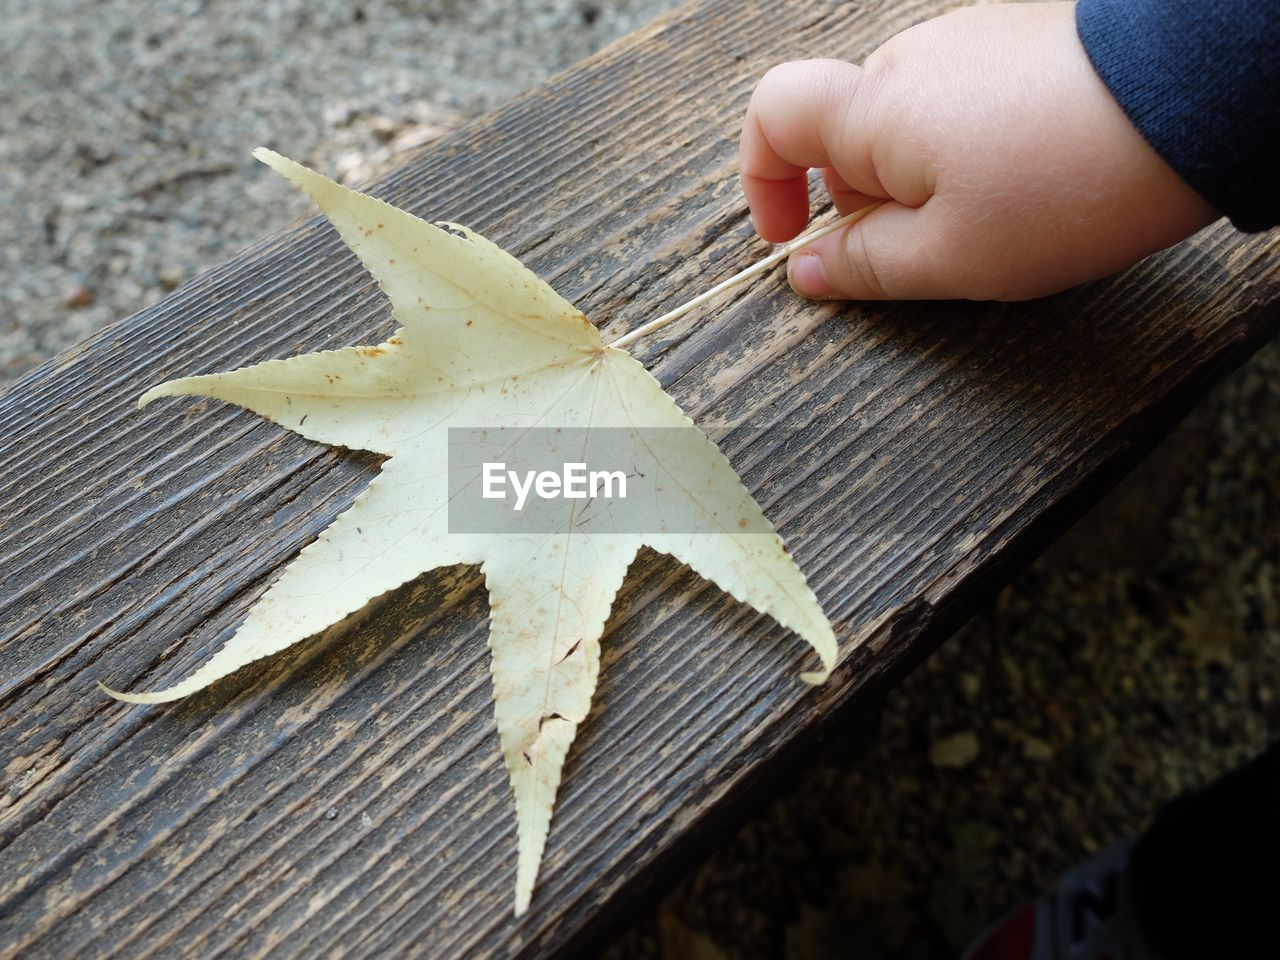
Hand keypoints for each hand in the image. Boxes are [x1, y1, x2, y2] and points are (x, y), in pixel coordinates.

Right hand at [739, 1, 1217, 300]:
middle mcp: (911, 61)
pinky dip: (971, 151)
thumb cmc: (1068, 185)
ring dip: (924, 182)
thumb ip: (866, 268)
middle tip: (928, 253)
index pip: (771, 118)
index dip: (764, 182)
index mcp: (874, 111)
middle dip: (864, 203)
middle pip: (846, 134)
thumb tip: (808, 272)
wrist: (1199, 96)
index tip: (793, 240)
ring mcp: (970, 43)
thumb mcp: (953, 258)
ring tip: (998, 221)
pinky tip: (1032, 181)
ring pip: (909, 124)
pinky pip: (964, 103)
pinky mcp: (1022, 42)